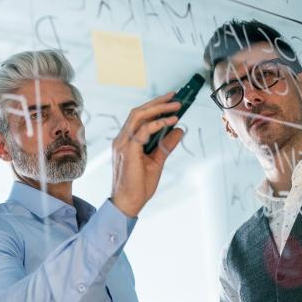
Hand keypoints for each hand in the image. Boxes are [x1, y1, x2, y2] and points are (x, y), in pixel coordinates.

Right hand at [110, 92, 183, 217]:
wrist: (128, 203)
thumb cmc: (138, 186)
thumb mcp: (157, 162)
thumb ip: (166, 145)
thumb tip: (180, 130)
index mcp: (126, 141)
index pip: (138, 117)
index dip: (154, 106)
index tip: (170, 101)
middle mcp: (121, 139)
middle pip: (138, 112)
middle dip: (157, 102)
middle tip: (175, 98)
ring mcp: (123, 143)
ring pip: (139, 116)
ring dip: (158, 109)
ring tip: (175, 107)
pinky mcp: (129, 150)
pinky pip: (143, 130)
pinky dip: (158, 123)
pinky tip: (171, 122)